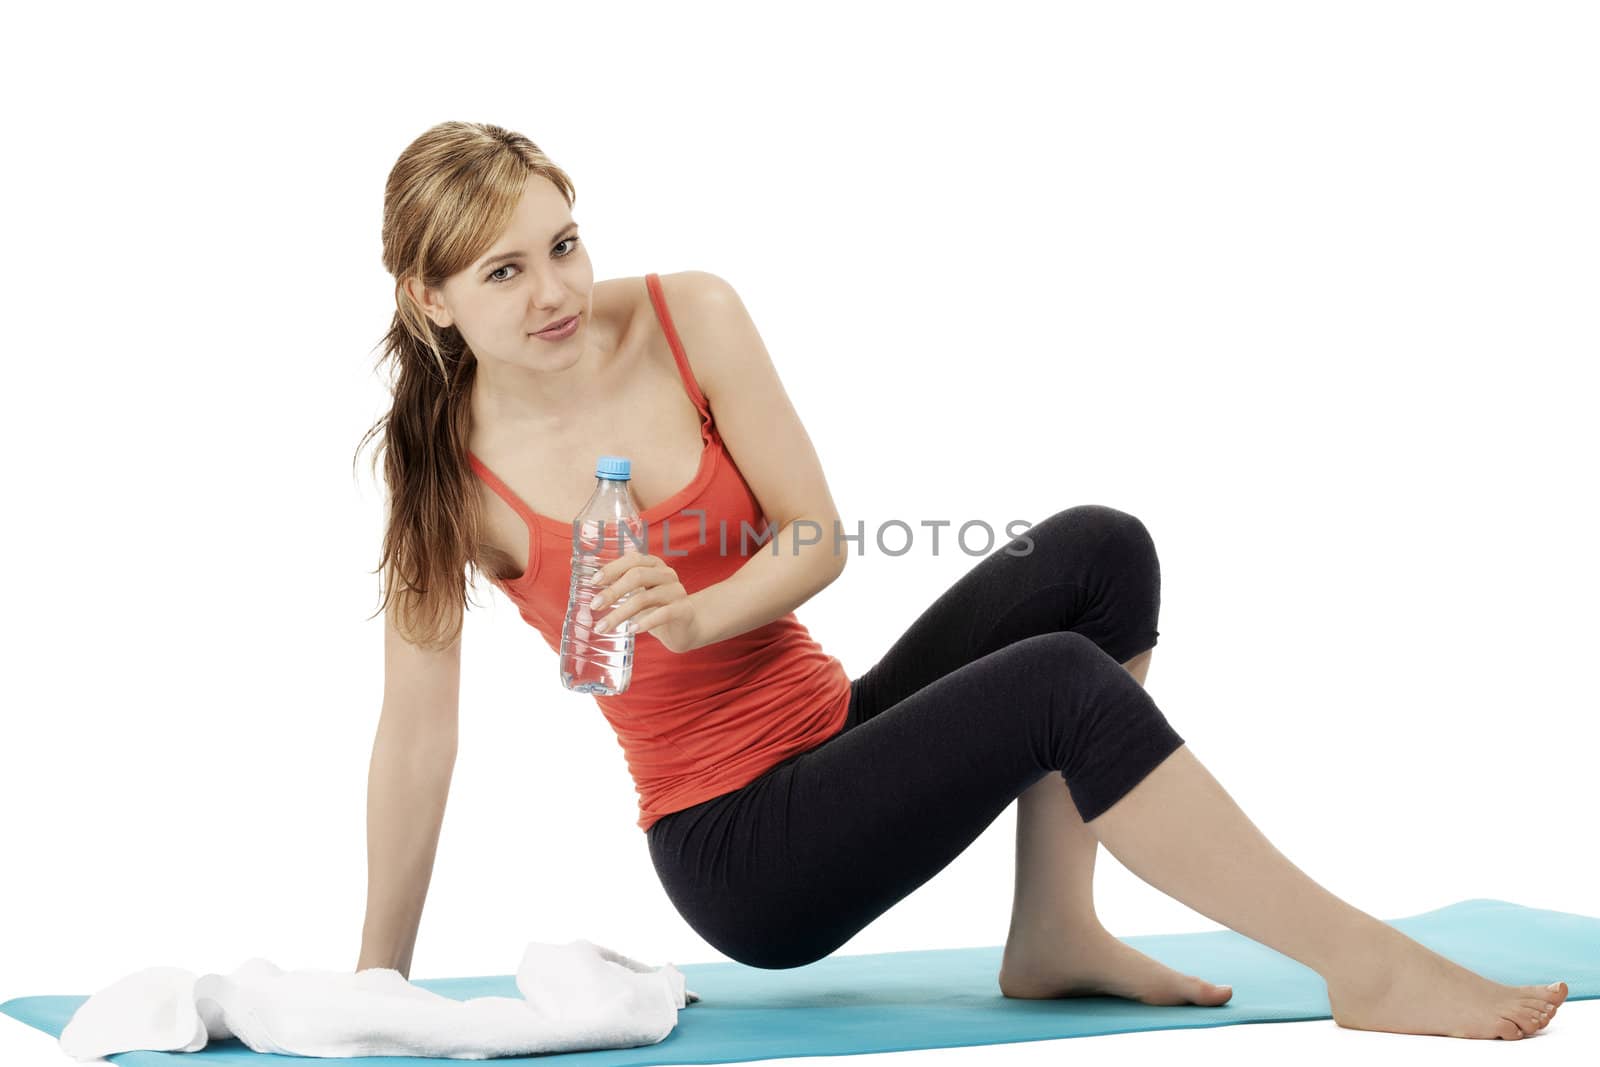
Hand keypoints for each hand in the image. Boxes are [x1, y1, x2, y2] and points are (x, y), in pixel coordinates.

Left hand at [588, 549, 702, 653]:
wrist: (686, 627)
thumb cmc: (655, 608)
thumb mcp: (636, 593)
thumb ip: (614, 582)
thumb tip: (573, 563)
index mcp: (654, 565)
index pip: (633, 559)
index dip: (612, 568)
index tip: (593, 582)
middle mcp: (667, 574)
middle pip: (637, 576)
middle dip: (613, 591)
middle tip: (594, 606)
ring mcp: (677, 591)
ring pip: (645, 598)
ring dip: (620, 613)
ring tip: (603, 627)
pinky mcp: (684, 610)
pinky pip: (664, 613)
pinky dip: (646, 622)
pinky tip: (631, 630)